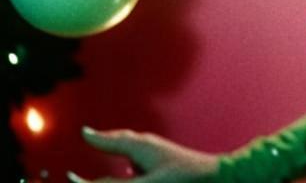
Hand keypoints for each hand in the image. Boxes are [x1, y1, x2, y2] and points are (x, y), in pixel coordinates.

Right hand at [69, 125, 220, 181]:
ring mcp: (158, 152)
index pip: (114, 141)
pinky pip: (142, 154)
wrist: (217, 175)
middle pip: (122, 140)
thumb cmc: (184, 178)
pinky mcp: (165, 160)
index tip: (84, 131)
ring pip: (132, 146)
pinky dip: (131, 155)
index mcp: (141, 147)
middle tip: (90, 135)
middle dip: (106, 140)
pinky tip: (132, 165)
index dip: (97, 139)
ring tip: (105, 143)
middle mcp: (149, 145)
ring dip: (118, 145)